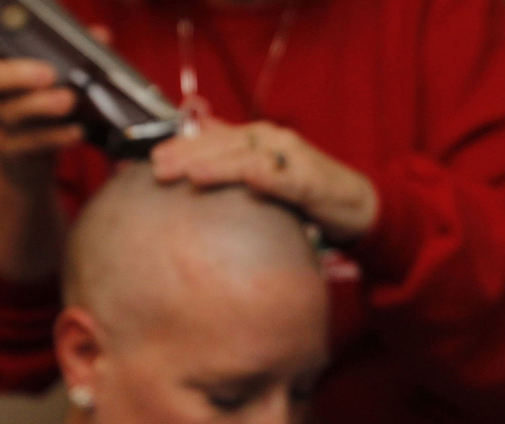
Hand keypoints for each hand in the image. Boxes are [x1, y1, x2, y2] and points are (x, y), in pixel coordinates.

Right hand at [0, 37, 81, 172]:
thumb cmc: (35, 111)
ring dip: (41, 105)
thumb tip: (101, 35)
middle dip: (16, 75)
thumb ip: (67, 56)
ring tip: (69, 100)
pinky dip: (55, 137)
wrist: (27, 162)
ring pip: (9, 113)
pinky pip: (30, 143)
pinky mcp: (8, 150)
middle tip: (48, 73)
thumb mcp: (43, 82)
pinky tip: (76, 131)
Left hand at [150, 120, 378, 243]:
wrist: (356, 204)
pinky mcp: (312, 181)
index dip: (180, 145)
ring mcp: (293, 158)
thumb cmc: (306, 190)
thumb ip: (234, 156)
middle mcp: (272, 141)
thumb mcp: (265, 172)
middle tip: (158, 170)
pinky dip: (269, 177)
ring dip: (220, 164)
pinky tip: (251, 179)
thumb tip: (197, 142)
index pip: (211, 138)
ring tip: (192, 175)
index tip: (149, 159)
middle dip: (189, 155)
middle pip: (224, 144)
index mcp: (256, 139)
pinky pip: (287, 178)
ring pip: (249, 157)